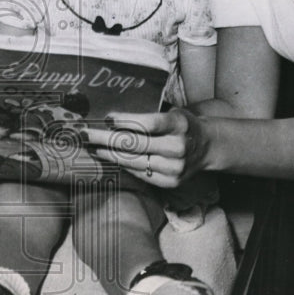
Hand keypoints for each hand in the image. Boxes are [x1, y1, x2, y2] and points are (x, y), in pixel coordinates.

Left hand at [80, 109, 206, 187]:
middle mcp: (178, 146)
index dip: (124, 121)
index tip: (106, 118)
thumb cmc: (182, 126)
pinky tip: (110, 157)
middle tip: (86, 134)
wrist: (207, 147)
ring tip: (93, 147)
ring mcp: (175, 167)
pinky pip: (141, 173)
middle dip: (106, 138)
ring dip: (110, 154)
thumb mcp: (172, 113)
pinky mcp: (171, 182)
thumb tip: (111, 118)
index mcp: (179, 124)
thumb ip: (148, 115)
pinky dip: (123, 165)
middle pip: (136, 143)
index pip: (147, 123)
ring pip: (134, 161)